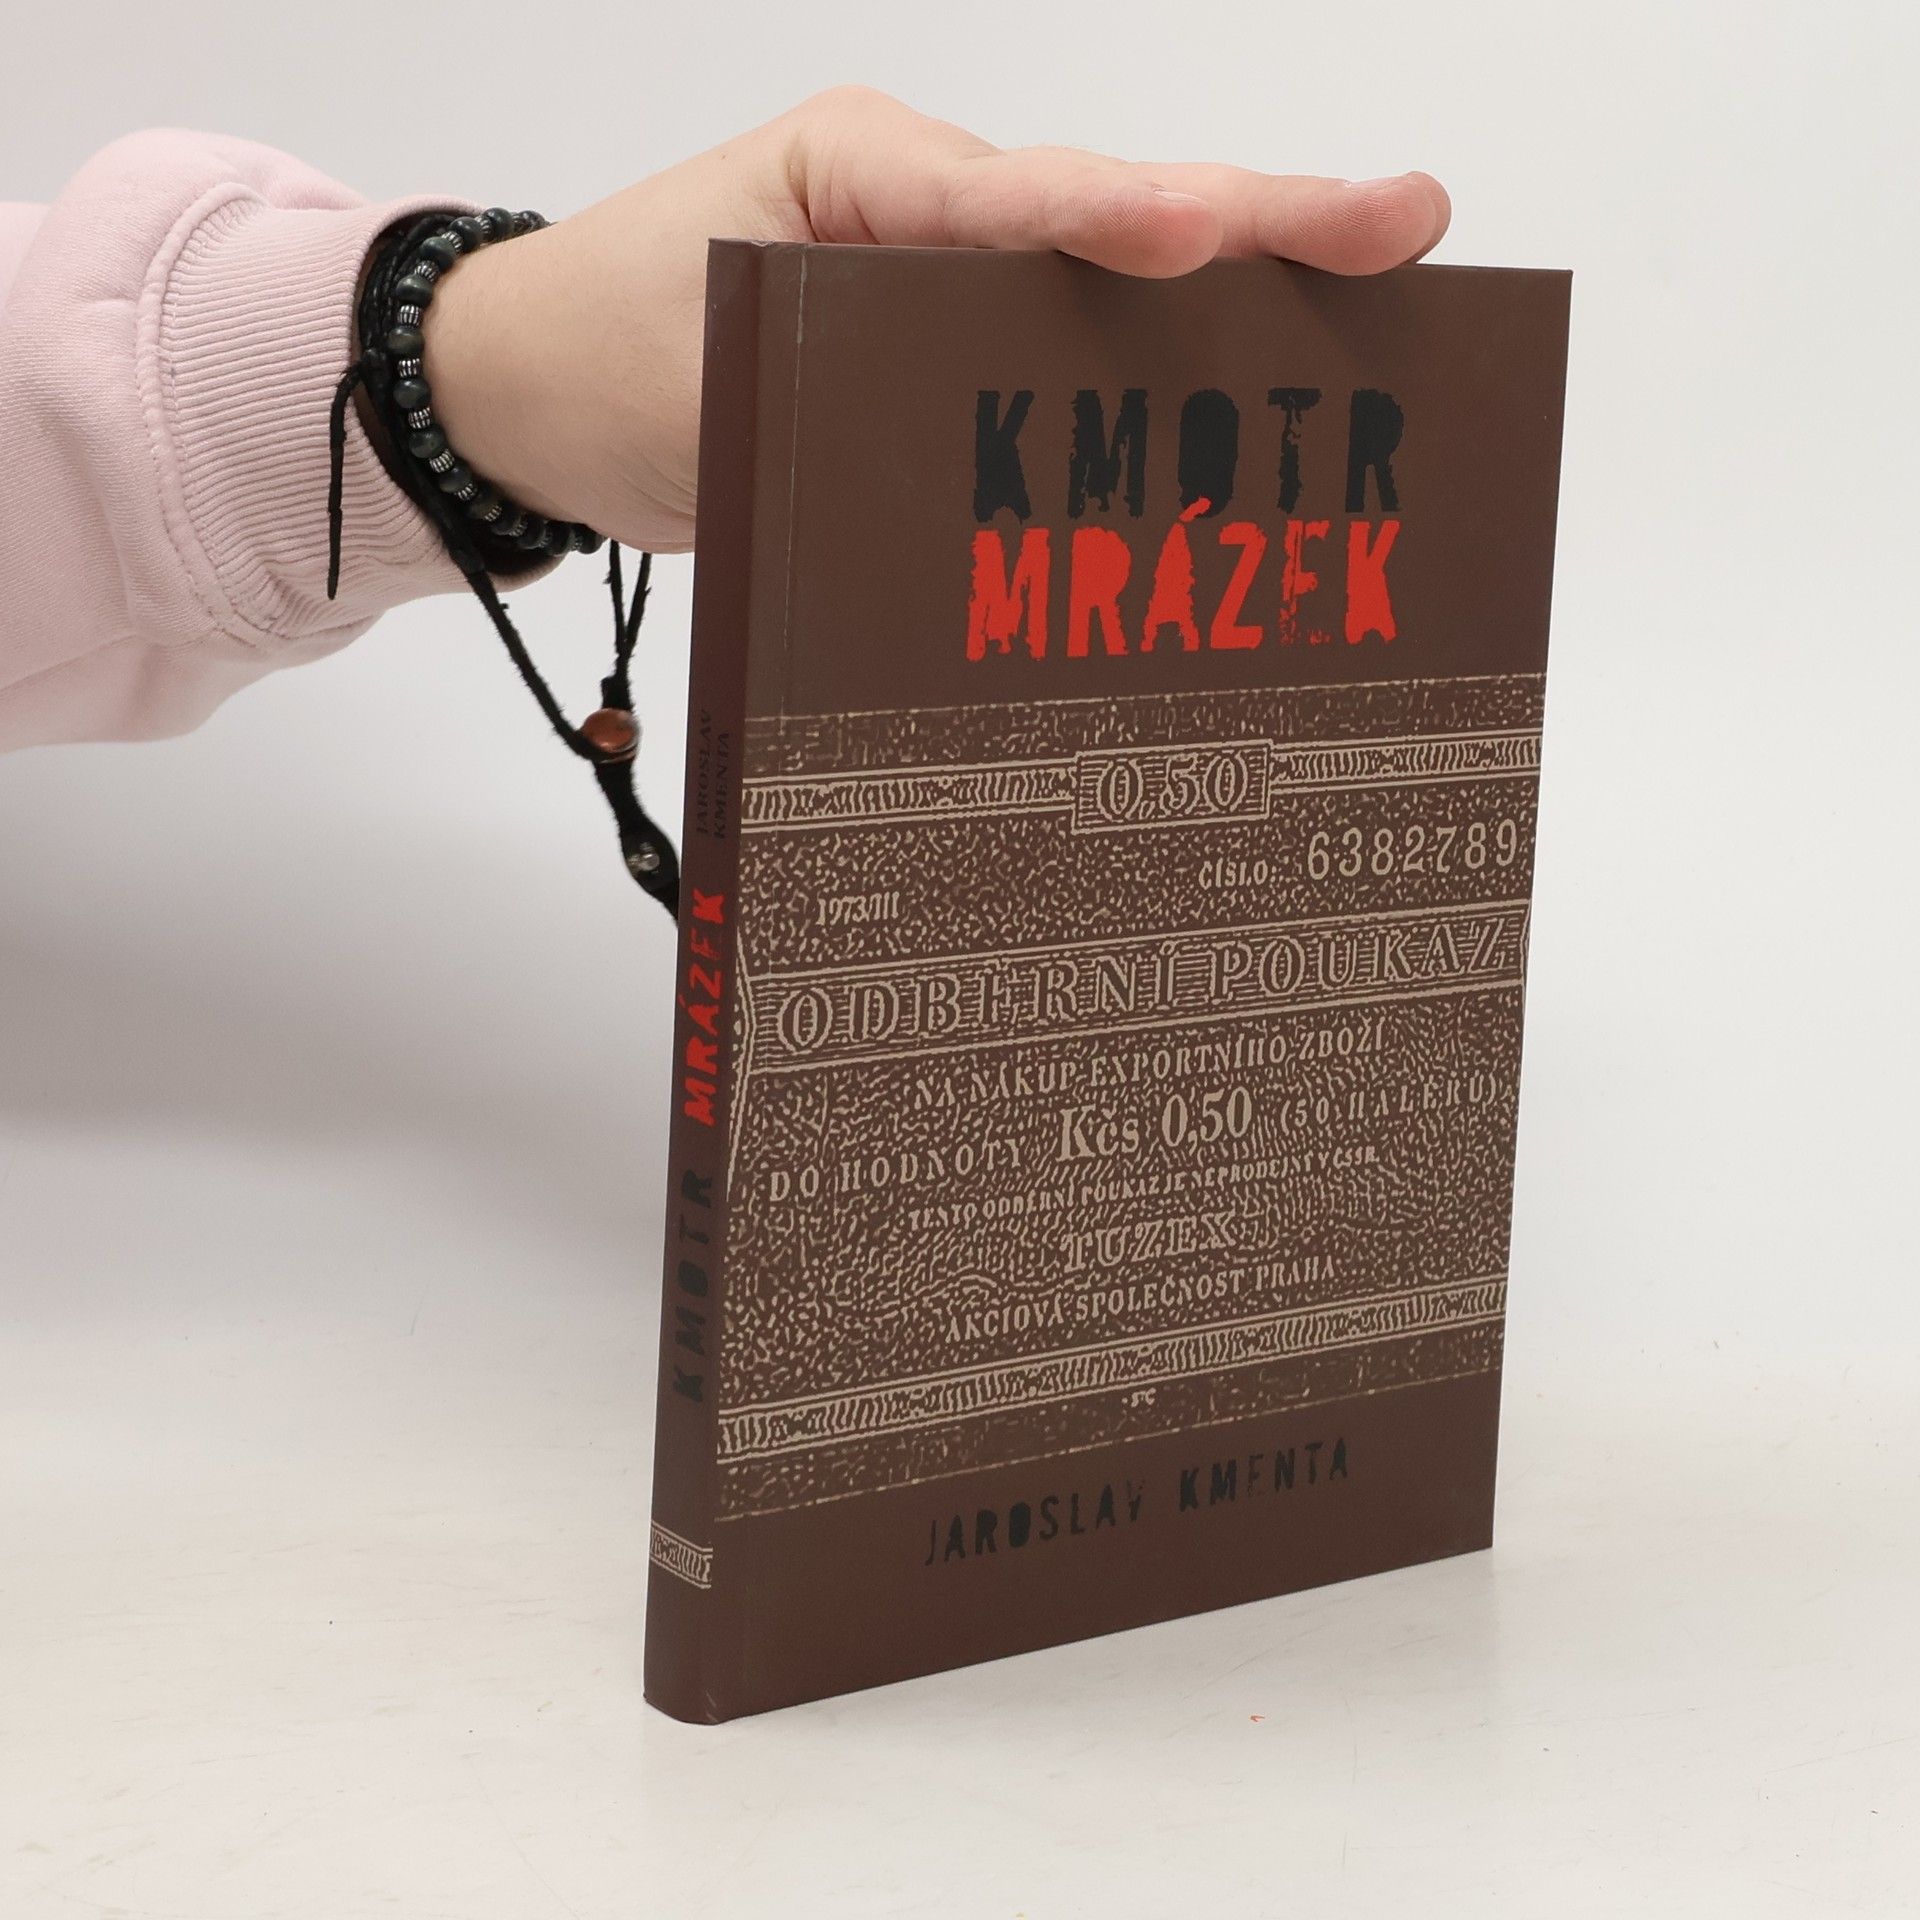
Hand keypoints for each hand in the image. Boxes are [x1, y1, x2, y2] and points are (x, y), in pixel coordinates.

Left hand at [424, 87, 1450, 553]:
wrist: (534, 391)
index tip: (1216, 235)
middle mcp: (924, 210)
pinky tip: (1248, 406)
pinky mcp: (940, 354)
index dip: (1126, 222)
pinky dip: (1157, 378)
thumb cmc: (599, 349)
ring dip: (1239, 301)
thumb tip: (984, 468)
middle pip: (1113, 216)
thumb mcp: (696, 362)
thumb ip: (831, 387)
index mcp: (864, 173)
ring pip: (1111, 284)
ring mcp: (942, 278)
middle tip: (1404, 223)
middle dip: (1262, 225)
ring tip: (1379, 305)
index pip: (1016, 196)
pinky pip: (1065, 354)